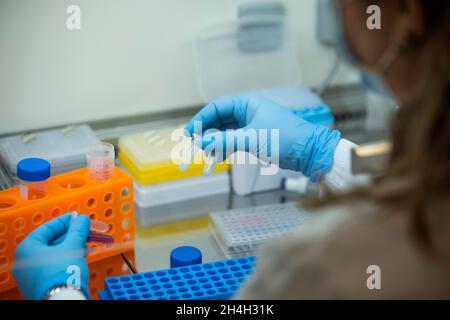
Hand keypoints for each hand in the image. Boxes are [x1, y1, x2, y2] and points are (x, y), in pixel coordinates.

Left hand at [13, 213, 89, 299]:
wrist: (62, 300)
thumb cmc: (62, 271)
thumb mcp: (73, 246)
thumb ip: (77, 230)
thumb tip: (83, 219)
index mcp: (27, 248)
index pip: (47, 228)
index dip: (65, 221)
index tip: (78, 217)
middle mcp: (25, 261)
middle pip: (51, 242)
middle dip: (72, 235)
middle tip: (86, 230)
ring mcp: (32, 275)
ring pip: (54, 254)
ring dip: (72, 247)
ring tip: (88, 244)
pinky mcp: (41, 284)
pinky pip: (54, 266)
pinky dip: (67, 259)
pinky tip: (81, 256)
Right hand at [185, 94, 340, 181]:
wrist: (308, 151)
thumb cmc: (282, 138)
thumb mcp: (250, 138)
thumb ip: (224, 139)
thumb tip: (201, 142)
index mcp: (247, 103)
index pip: (216, 107)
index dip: (200, 119)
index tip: (189, 132)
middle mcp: (248, 111)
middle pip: (220, 119)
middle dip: (207, 132)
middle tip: (195, 145)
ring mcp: (252, 124)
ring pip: (227, 131)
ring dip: (215, 141)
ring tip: (206, 153)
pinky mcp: (257, 137)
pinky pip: (235, 139)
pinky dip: (226, 146)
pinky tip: (219, 156)